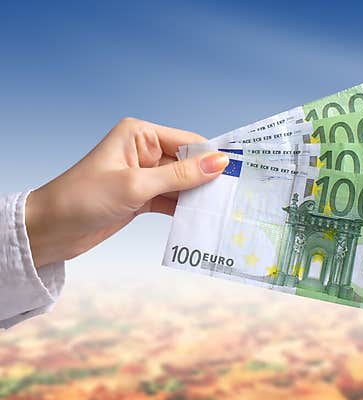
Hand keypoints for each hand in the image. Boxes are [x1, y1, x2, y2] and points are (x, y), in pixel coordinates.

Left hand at [24, 117, 228, 267]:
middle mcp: (145, 151)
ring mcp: (145, 175)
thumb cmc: (83, 199)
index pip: (189, 142)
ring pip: (185, 184)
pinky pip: (174, 200)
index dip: (214, 157)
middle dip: (210, 180)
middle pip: (190, 163)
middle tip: (238, 197)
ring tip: (225, 211)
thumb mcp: (136, 186)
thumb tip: (219, 163)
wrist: (50, 230)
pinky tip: (204, 220)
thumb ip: (180, 176)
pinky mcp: (144, 197)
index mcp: (140, 135)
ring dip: (200, 198)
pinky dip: (187, 210)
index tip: (241, 174)